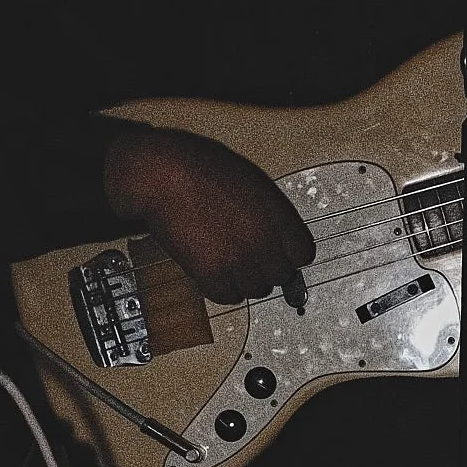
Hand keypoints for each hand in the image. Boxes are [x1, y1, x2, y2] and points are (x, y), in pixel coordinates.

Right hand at [101, 126, 315, 301]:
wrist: (164, 177)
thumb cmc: (202, 170)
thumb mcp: (252, 184)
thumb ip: (271, 214)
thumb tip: (278, 238)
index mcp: (278, 217)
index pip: (303, 254)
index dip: (289, 254)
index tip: (279, 253)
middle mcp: (264, 242)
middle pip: (280, 275)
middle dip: (266, 267)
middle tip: (247, 255)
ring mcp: (239, 261)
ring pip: (256, 289)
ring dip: (244, 279)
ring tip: (228, 260)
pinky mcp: (212, 275)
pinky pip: (228, 296)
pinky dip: (221, 288)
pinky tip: (213, 269)